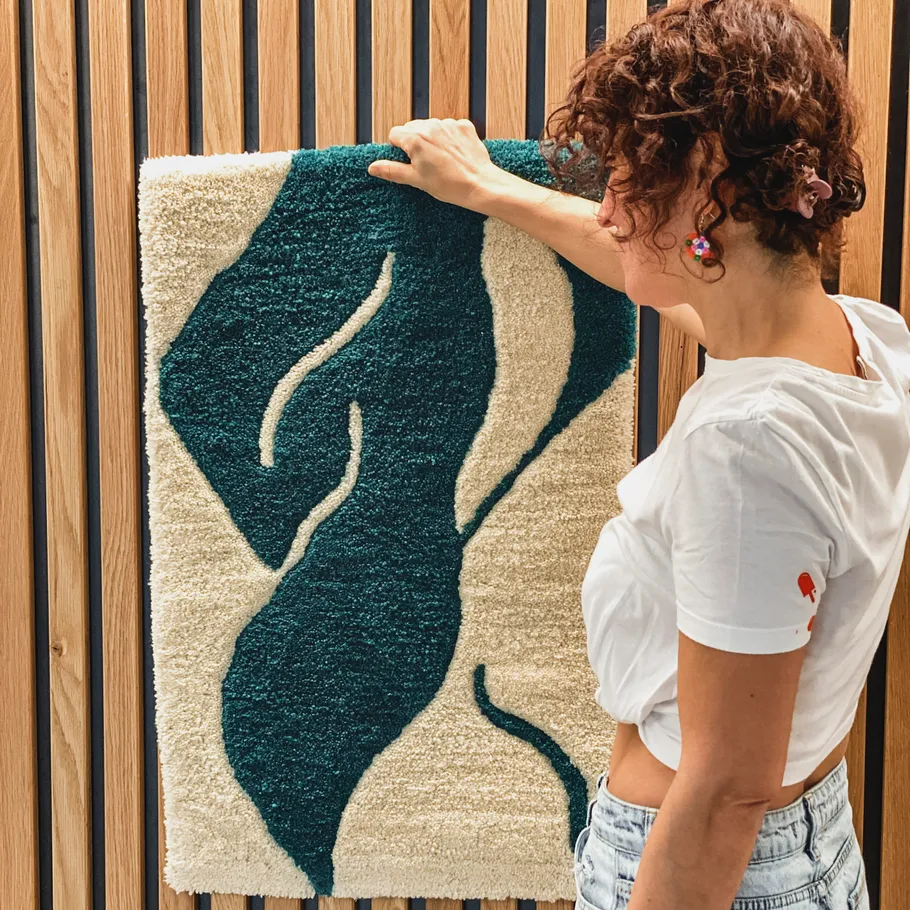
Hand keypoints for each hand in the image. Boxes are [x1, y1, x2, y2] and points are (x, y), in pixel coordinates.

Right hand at [367, 118, 507, 212]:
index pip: (395, 134)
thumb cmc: (448, 185)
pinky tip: (455, 155)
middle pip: (412, 128)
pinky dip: (450, 139)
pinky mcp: (464, 126)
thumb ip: (392, 170)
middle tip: (425, 164)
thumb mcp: (416, 180)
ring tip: (442, 161)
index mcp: (415, 138)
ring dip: (432, 140)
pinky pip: (450, 128)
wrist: (479, 184)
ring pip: (431, 127)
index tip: (408, 161)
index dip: (399, 149)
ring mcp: (448, 124)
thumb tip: (372, 167)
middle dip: (415, 142)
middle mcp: (430, 126)